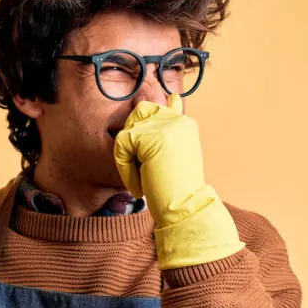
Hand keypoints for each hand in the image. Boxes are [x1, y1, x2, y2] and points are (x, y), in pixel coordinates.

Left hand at [113, 93, 243, 269]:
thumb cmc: (177, 190)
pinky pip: (122, 144)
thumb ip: (166, 133)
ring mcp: (166, 126)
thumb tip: (172, 99)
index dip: (151, 120)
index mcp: (185, 124)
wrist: (185, 208)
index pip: (161, 107)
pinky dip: (124, 168)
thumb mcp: (173, 156)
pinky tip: (139, 185)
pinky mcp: (151, 135)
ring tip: (142, 177)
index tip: (164, 124)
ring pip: (128, 130)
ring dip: (127, 155)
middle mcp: (178, 120)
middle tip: (144, 168)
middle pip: (139, 112)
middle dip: (133, 139)